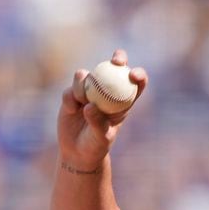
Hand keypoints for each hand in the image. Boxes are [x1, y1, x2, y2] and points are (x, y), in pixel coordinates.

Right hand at [57, 49, 146, 170]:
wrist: (77, 151)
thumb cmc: (96, 145)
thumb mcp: (101, 137)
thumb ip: (97, 122)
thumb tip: (90, 106)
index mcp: (123, 102)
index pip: (136, 85)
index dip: (138, 75)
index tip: (133, 75)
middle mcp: (107, 93)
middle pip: (116, 69)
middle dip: (119, 59)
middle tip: (117, 61)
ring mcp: (89, 92)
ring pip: (87, 76)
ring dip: (83, 84)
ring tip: (82, 102)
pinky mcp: (72, 95)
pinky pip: (70, 89)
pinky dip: (70, 97)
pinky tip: (72, 109)